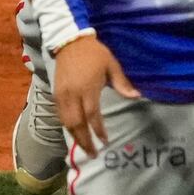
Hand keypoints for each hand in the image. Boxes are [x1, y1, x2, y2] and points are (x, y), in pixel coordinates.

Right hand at [51, 33, 137, 155]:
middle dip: (84, 141)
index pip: (92, 115)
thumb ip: (122, 83)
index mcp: (88, 88)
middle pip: (76, 124)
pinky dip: (67, 126)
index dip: (98, 131)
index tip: (105, 142)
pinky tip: (74, 133)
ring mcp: (62, 95)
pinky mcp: (56, 93)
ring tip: (83, 148)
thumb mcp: (111, 65)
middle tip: (92, 154)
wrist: (69, 40)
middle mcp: (73, 94)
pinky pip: (60, 115)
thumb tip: (137, 97)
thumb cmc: (94, 53)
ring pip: (66, 122)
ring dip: (74, 136)